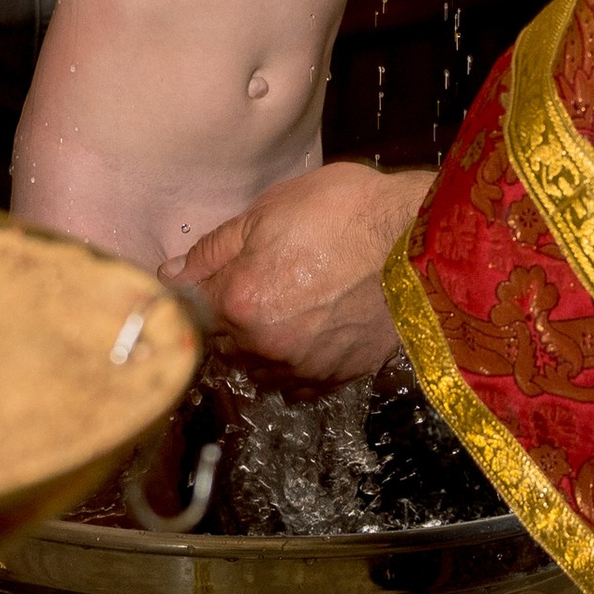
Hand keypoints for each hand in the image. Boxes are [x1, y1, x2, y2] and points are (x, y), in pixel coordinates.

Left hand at [162, 164, 432, 380]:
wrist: (421, 239)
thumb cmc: (348, 212)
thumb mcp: (270, 210)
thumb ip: (214, 248)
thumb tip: (172, 273)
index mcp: (241, 300)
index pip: (191, 311)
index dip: (194, 294)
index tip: (204, 282)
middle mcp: (267, 344)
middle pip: (221, 345)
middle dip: (226, 322)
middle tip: (252, 289)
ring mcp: (304, 365)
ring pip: (257, 370)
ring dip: (257, 348)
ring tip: (282, 312)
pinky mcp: (338, 375)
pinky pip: (297, 383)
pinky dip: (292, 365)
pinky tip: (306, 336)